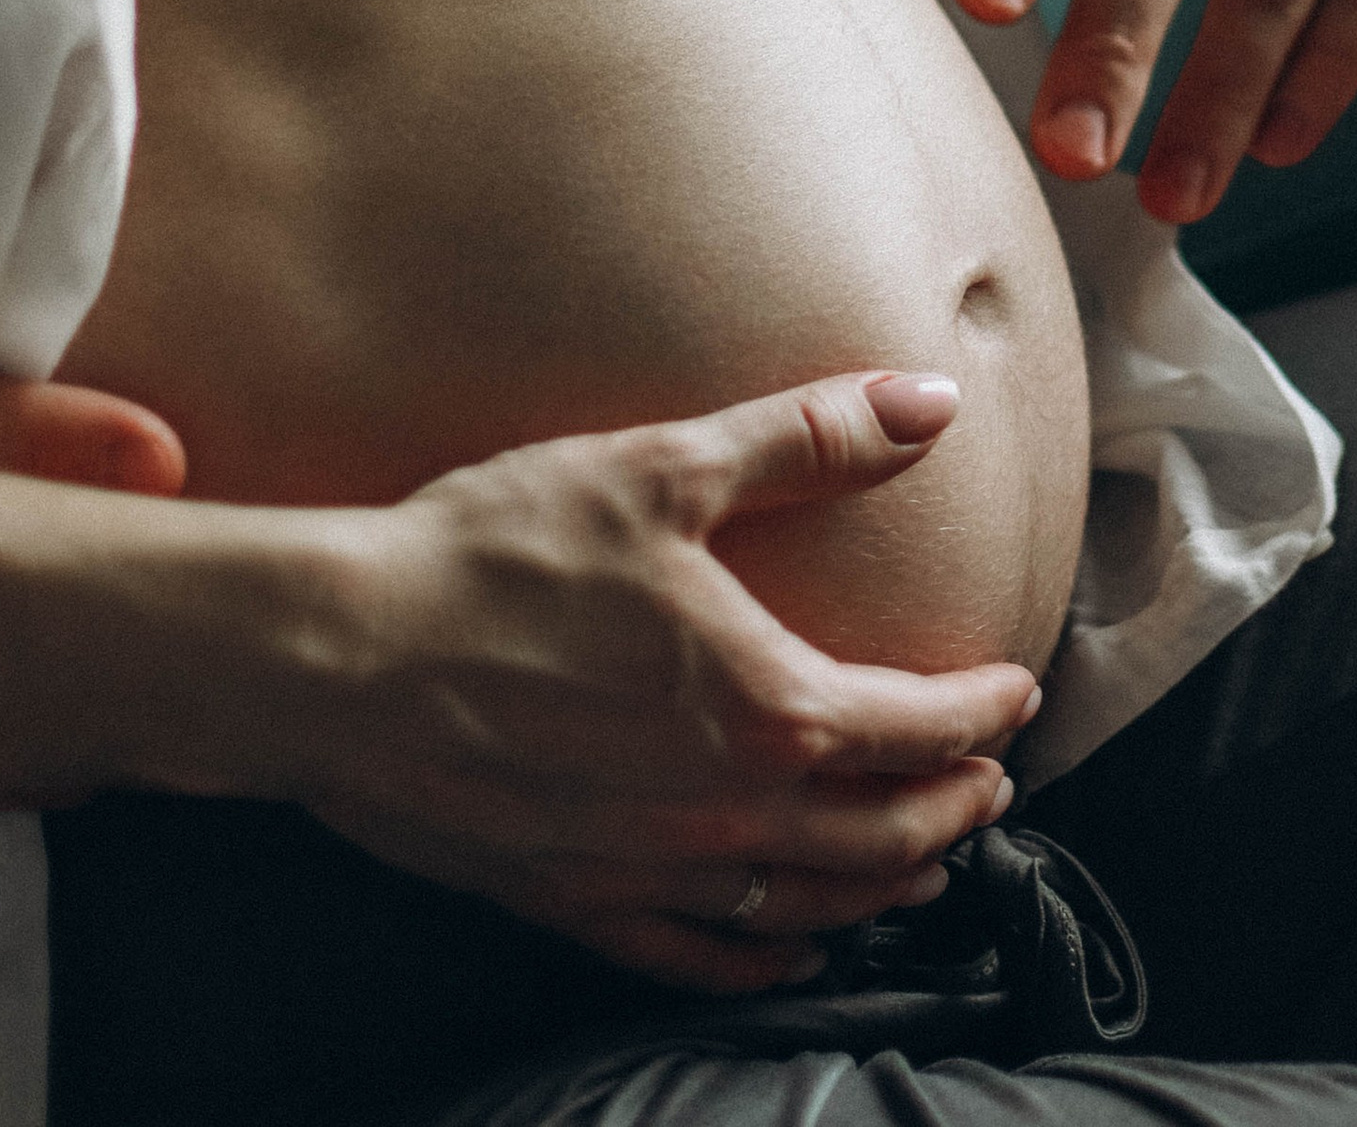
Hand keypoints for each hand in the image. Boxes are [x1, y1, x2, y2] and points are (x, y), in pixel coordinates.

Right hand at [293, 368, 1036, 993]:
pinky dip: (766, 955)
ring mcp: (647, 869)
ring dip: (880, 886)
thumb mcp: (663, 469)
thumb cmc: (498, 554)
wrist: (340, 657)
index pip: (918, 728)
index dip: (982, 712)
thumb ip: (808, 439)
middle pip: (881, 835)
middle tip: (989, 784)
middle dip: (951, 809)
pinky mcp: (571, 899)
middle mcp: (723, 810)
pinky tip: (787, 946)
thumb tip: (930, 401)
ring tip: (921, 864)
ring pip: (805, 905)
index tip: (1016, 694)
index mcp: (766, 704)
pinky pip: (697, 954)